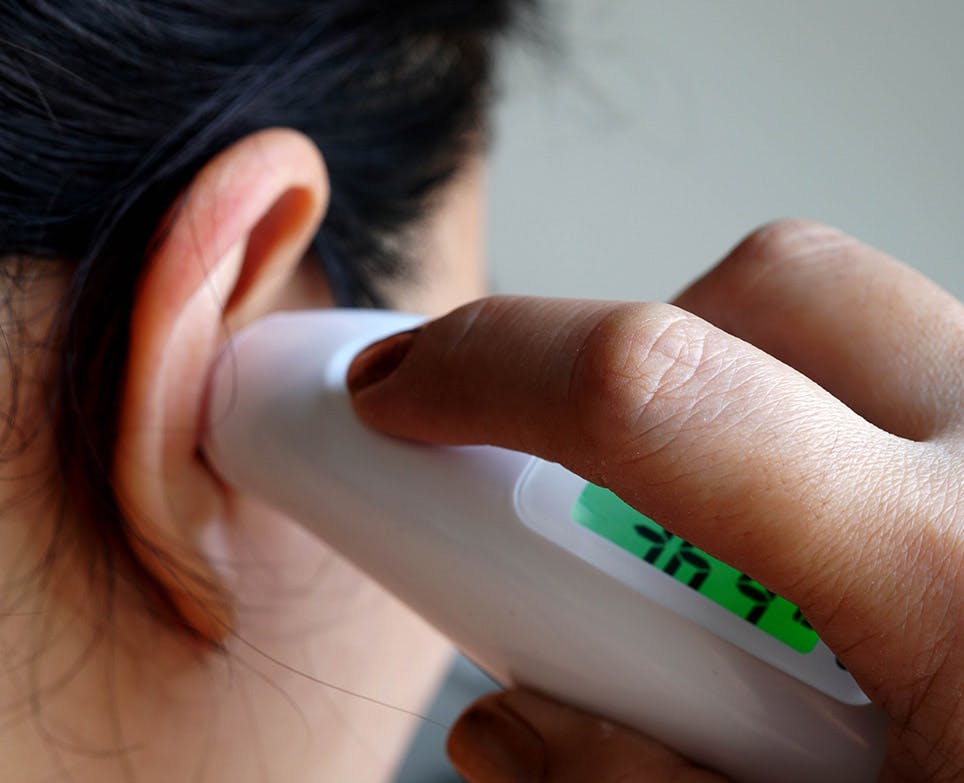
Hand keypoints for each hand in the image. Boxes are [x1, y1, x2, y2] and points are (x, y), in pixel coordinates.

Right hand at [348, 220, 963, 781]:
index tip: (401, 389)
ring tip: (743, 545)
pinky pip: (930, 370)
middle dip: (631, 362)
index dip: (490, 365)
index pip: (659, 391)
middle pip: (775, 294)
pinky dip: (839, 426)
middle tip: (588, 490)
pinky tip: (845, 551)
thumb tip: (502, 724)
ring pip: (861, 316)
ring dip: (742, 393)